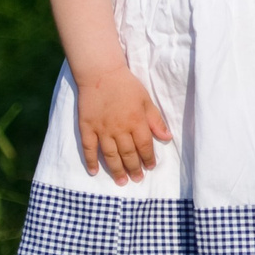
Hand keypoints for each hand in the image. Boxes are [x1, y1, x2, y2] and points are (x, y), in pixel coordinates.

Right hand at [75, 65, 171, 183]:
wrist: (101, 73)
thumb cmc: (126, 85)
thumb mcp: (146, 100)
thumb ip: (156, 120)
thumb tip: (167, 138)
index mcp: (136, 121)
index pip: (144, 146)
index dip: (148, 158)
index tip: (150, 167)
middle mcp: (119, 129)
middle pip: (128, 154)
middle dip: (134, 169)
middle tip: (137, 179)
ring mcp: (102, 129)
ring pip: (110, 155)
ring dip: (116, 170)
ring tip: (121, 181)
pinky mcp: (87, 127)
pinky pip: (89, 148)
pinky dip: (91, 161)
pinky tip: (94, 172)